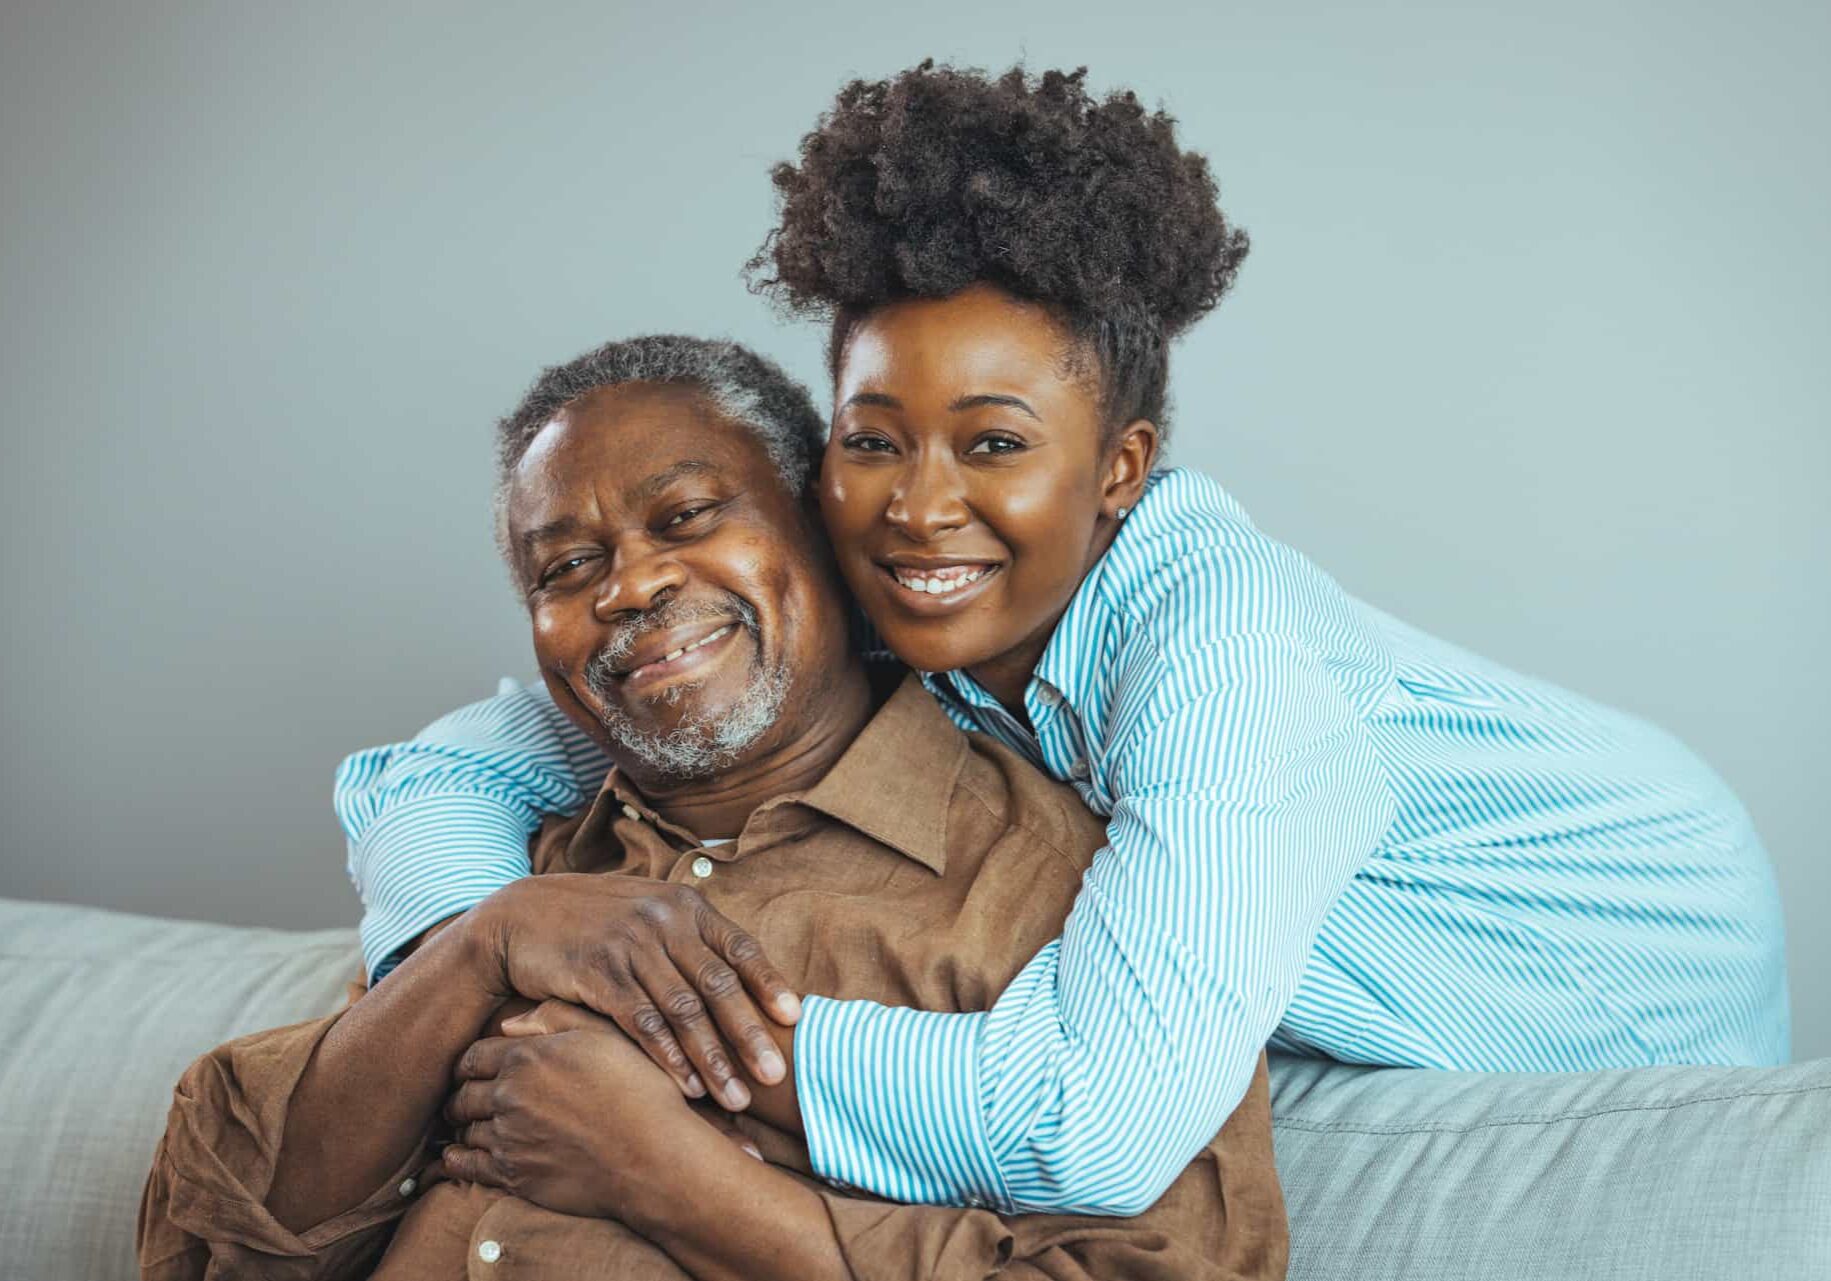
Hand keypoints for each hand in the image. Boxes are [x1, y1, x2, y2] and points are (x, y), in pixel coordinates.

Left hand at [441, 1001, 716, 1219]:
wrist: (654, 1156)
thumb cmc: (638, 1090)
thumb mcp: (606, 1035)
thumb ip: (556, 1017)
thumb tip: (508, 1022)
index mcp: (528, 1056)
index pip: (474, 1056)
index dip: (471, 1062)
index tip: (475, 1069)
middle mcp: (509, 1095)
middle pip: (463, 1093)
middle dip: (464, 1094)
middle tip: (469, 1098)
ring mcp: (508, 1138)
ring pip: (465, 1128)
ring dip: (466, 1126)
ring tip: (472, 1125)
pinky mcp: (513, 1175)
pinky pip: (466, 1167)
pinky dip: (456, 1160)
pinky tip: (457, 1157)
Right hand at [468, 874, 798, 1109]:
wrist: (522, 916)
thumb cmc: (597, 924)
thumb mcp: (650, 914)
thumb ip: (692, 940)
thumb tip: (745, 980)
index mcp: (685, 905)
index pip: (740, 947)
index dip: (769, 983)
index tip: (797, 1019)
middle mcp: (664, 921)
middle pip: (718, 985)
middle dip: (750, 1034)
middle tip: (776, 1076)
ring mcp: (630, 946)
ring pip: (683, 1011)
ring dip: (713, 1059)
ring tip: (736, 1099)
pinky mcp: (597, 972)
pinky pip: (641, 1022)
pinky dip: (668, 1058)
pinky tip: (687, 1087)